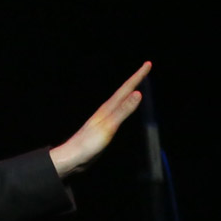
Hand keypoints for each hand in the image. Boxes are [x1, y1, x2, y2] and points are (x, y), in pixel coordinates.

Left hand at [50, 61, 151, 176]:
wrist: (73, 156)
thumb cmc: (89, 143)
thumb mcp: (109, 126)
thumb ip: (123, 111)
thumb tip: (138, 93)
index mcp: (108, 108)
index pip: (127, 88)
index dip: (138, 76)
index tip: (148, 64)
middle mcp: (106, 110)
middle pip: (124, 91)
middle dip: (135, 80)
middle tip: (145, 69)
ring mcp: (104, 118)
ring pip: (121, 100)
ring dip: (130, 91)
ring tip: (137, 85)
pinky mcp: (104, 127)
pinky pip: (119, 111)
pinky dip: (125, 104)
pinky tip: (124, 108)